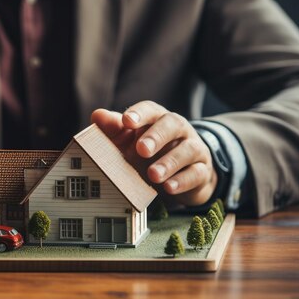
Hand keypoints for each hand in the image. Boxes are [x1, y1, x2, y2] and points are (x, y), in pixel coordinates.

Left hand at [91, 101, 216, 205]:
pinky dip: (183, 181)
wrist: (181, 177)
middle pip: (173, 124)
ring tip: (153, 175)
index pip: (151, 110)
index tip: (126, 121)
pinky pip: (196, 173)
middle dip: (157, 136)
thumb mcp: (128, 142)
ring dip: (169, 162)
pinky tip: (169, 188)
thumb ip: (113, 130)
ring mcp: (193, 149)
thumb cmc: (149, 154)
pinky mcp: (201, 171)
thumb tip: (97, 115)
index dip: (139, 113)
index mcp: (157, 119)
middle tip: (141, 149)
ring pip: (188, 149)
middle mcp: (178, 130)